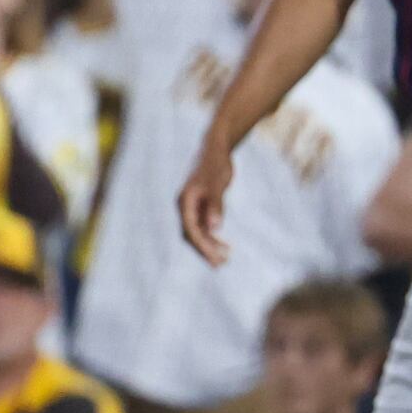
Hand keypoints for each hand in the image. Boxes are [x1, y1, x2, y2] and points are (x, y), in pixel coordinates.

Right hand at [177, 139, 236, 265]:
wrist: (216, 148)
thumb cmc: (216, 164)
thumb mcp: (218, 185)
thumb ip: (216, 206)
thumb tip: (214, 228)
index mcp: (185, 201)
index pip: (190, 230)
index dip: (202, 246)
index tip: (215, 258)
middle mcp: (185, 206)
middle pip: (191, 234)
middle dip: (205, 250)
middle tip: (220, 264)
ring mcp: (192, 206)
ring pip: (198, 232)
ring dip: (209, 245)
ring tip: (225, 258)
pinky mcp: (201, 204)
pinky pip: (204, 226)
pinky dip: (213, 236)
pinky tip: (225, 244)